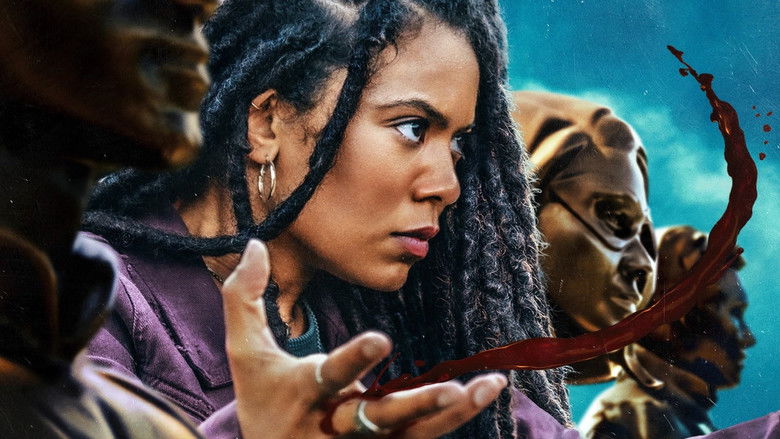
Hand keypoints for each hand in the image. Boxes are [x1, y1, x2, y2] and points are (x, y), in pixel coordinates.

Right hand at [222, 239, 507, 437]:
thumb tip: (256, 242)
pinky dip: (454, 420)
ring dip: (452, 412)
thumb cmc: (263, 398)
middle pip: (379, 418)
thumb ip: (244, 298)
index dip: (354, 360)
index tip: (381, 339)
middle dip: (415, 405)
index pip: (330, 375)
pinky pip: (424, 438)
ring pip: (414, 433)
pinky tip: (485, 394)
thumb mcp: (245, 352)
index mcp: (305, 395)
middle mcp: (338, 425)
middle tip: (450, 388)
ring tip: (489, 386)